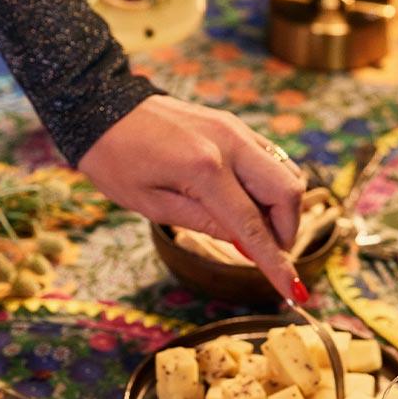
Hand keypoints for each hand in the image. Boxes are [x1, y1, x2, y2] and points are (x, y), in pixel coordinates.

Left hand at [78, 95, 308, 300]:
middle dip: (287, 230)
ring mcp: (236, 129)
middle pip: (288, 192)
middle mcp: (229, 144)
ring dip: (282, 209)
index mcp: (203, 168)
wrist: (102, 106)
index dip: (276, 263)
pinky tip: (248, 203)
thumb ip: (207, 224)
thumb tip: (250, 245)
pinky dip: (271, 187)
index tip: (294, 292)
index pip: (253, 225)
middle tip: (266, 251)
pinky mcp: (235, 125)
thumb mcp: (154, 207)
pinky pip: (272, 159)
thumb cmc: (117, 161)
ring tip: (253, 227)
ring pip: (287, 173)